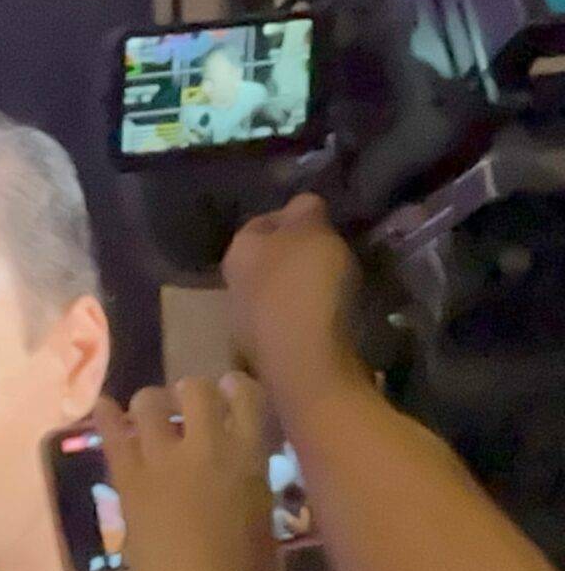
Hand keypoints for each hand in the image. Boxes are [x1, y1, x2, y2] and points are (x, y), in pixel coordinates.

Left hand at [94, 375, 279, 570]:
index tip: (232, 391)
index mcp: (249, 456)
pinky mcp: (128, 477)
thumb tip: (237, 468)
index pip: (247, 395)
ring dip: (152, 404)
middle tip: (191, 408)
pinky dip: (106, 416)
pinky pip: (111, 433)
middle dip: (194, 392)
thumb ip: (249, 479)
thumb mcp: (264, 515)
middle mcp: (206, 444)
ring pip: (149, 401)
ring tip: (152, 416)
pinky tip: (103, 405)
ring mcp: (162, 458)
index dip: (238, 388)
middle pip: (196, 388)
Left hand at [221, 193, 365, 403]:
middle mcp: (232, 288)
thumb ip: (306, 211)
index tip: (320, 219)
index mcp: (238, 252)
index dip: (289, 216)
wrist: (308, 366)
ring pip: (275, 296)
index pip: (259, 223)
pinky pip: (291, 326)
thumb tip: (301, 204)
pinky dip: (309, 319)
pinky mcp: (268, 358)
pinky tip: (334, 320)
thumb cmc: (306, 286)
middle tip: (333, 253)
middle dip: (294, 257)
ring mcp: (247, 328)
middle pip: (265, 262)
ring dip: (301, 291)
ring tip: (339, 287)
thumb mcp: (313, 232)